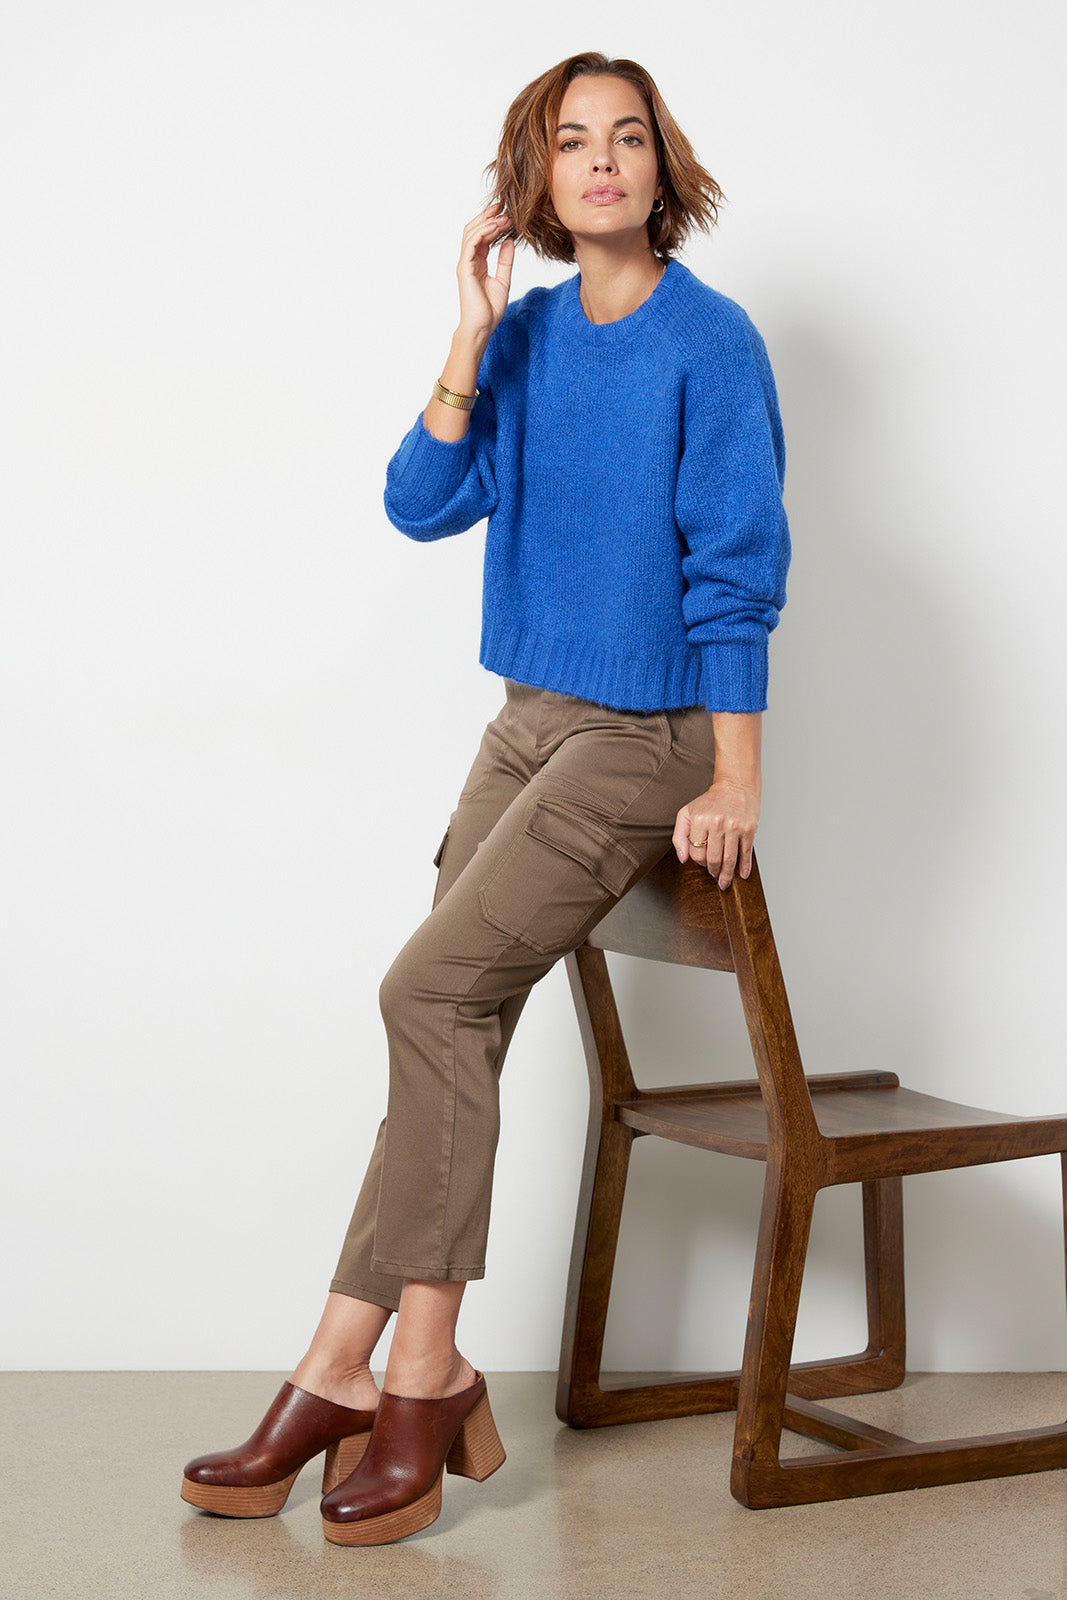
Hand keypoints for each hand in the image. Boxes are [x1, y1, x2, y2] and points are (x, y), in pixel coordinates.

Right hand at [456, 201, 514, 342]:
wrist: (482, 326)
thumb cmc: (490, 309)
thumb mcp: (504, 280)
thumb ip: (505, 260)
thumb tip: (509, 241)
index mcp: (478, 262)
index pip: (483, 236)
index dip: (494, 223)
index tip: (508, 214)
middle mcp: (469, 260)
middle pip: (475, 230)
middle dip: (489, 217)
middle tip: (504, 207)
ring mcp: (465, 264)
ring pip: (472, 233)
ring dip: (488, 222)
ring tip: (503, 217)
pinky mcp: (465, 269)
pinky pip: (471, 244)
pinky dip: (482, 233)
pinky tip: (495, 227)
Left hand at [673, 779, 759, 889]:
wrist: (735, 786)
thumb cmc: (709, 802)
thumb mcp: (687, 813)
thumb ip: (680, 836)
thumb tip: (682, 858)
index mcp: (699, 820)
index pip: (696, 852)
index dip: (698, 861)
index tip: (702, 862)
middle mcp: (717, 823)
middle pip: (713, 858)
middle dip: (712, 871)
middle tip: (714, 875)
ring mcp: (734, 826)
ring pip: (729, 859)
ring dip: (726, 874)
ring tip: (725, 882)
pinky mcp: (748, 829)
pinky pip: (745, 852)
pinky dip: (745, 866)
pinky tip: (742, 874)